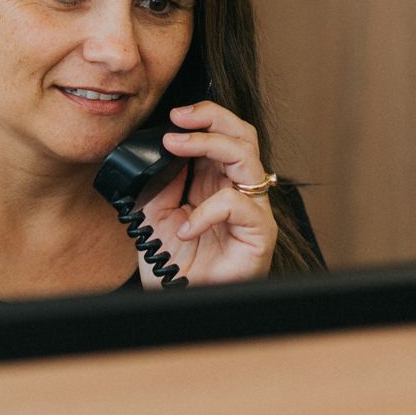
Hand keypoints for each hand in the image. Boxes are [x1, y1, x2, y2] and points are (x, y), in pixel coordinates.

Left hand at [134, 101, 277, 287]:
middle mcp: (237, 190)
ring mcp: (252, 210)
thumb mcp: (155, 212)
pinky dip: (207, 211)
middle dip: (211, 118)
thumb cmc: (173, 261)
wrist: (178, 299)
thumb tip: (165, 147)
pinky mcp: (260, 233)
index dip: (202, 118)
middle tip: (178, 118)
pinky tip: (185, 226)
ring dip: (207, 144)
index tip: (173, 115)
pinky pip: (239, 205)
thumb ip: (162, 180)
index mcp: (214, 182)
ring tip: (174, 147)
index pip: (222, 135)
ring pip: (246, 157)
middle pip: (242, 135)